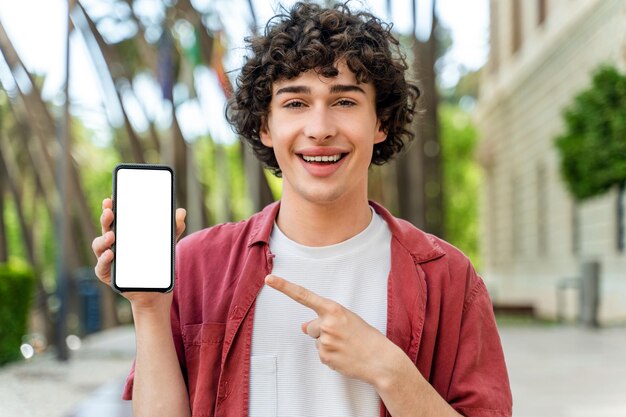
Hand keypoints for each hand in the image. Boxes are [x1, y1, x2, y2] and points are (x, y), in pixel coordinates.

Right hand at [91, 197, 186, 308]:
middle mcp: (112, 245)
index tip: (111, 199)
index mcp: (124, 234)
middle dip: (106, 219)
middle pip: (105, 229)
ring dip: (103, 239)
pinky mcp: (108, 275)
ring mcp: (108, 260)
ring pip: (99, 247)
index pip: (115, 218)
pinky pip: (102, 267)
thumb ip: (173, 229)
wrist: (155, 291)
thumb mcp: (166, 245)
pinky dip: (104, 260)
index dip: (110, 208)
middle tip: (110, 212)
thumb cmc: (155, 264)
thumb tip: (181, 212)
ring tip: (111, 235)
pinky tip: (111, 254)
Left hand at [264, 274, 397, 384]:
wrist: (381, 360)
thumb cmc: (366, 337)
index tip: (269, 279)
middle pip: (310, 327)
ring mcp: (325, 341)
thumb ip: (324, 319)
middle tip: (344, 337)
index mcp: (334, 309)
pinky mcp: (325, 357)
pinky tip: (345, 356)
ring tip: (346, 347)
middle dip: (321, 332)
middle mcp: (327, 323)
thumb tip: (302, 327)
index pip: (304, 296)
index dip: (284, 287)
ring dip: (328, 344)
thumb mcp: (347, 320)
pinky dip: (331, 356)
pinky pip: (321, 354)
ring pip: (316, 341)